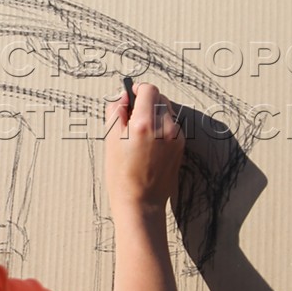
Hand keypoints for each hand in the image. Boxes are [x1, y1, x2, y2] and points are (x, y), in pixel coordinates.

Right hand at [102, 83, 183, 215]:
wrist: (141, 201)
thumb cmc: (121, 174)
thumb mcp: (110, 139)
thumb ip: (115, 111)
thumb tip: (123, 96)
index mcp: (143, 123)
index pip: (148, 90)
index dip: (138, 89)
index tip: (131, 95)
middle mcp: (164, 127)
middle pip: (160, 98)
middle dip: (147, 101)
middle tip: (133, 116)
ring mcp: (176, 136)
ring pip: (167, 111)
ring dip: (155, 114)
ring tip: (141, 133)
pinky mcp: (181, 145)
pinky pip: (172, 126)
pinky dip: (162, 127)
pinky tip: (151, 143)